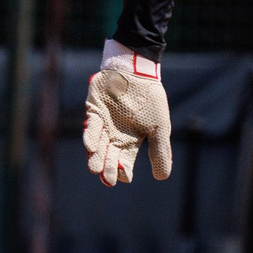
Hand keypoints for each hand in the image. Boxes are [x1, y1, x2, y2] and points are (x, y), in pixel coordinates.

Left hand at [81, 44, 172, 185]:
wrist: (139, 72)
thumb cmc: (150, 99)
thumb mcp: (159, 128)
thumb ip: (160, 151)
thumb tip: (162, 177)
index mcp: (129, 141)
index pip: (124, 162)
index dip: (123, 171)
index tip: (124, 176)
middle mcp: (113, 136)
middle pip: (108, 156)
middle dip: (107, 168)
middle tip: (107, 180)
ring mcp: (102, 124)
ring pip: (97, 145)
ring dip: (95, 156)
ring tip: (95, 169)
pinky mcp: (94, 110)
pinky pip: (91, 125)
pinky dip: (90, 135)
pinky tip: (91, 146)